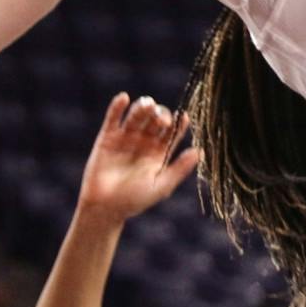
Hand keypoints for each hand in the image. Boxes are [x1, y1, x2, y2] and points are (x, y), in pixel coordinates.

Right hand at [78, 94, 200, 223]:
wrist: (104, 208)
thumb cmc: (134, 201)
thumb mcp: (161, 186)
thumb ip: (179, 169)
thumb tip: (200, 152)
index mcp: (159, 152)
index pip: (172, 132)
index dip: (178, 123)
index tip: (183, 117)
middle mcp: (144, 142)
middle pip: (156, 120)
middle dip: (160, 115)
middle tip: (162, 120)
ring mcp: (126, 137)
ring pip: (137, 115)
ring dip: (143, 107)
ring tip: (147, 105)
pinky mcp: (107, 137)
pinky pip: (113, 118)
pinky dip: (117, 107)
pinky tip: (123, 98)